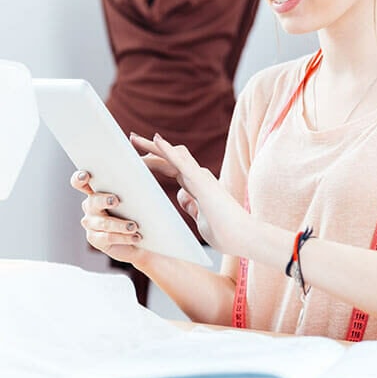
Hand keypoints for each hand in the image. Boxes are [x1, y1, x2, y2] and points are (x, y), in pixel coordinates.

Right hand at [70, 170, 147, 264]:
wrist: (141, 237)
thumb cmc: (138, 211)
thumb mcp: (136, 197)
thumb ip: (134, 187)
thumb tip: (141, 183)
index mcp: (96, 190)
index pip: (81, 182)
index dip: (79, 178)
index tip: (85, 176)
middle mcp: (90, 206)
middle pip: (93, 201)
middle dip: (104, 200)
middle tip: (116, 200)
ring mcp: (90, 223)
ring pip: (103, 222)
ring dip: (120, 224)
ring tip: (134, 226)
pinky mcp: (95, 239)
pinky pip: (107, 237)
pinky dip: (123, 237)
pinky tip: (136, 237)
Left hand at [130, 132, 247, 255]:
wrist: (245, 239)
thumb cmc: (226, 232)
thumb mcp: (201, 219)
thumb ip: (191, 205)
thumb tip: (181, 195)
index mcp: (196, 185)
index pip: (171, 167)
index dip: (155, 160)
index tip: (138, 157)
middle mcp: (198, 177)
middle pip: (170, 157)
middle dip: (150, 148)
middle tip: (131, 138)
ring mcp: (201, 178)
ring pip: (174, 155)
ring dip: (154, 146)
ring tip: (134, 139)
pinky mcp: (203, 183)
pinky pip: (182, 163)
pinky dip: (168, 151)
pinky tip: (155, 140)